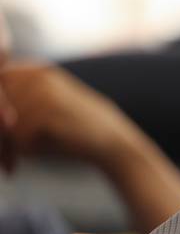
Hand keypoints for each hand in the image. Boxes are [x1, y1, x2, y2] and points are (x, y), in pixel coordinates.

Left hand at [0, 61, 143, 171]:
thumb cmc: (70, 133)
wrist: (114, 144)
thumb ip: (10, 106)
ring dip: (0, 147)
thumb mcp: (38, 112)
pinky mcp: (50, 110)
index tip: (0, 143)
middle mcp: (36, 73)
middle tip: (0, 159)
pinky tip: (19, 165)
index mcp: (33, 69)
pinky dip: (13, 153)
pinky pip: (14, 134)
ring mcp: (44, 90)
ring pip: (0, 121)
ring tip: (8, 164)